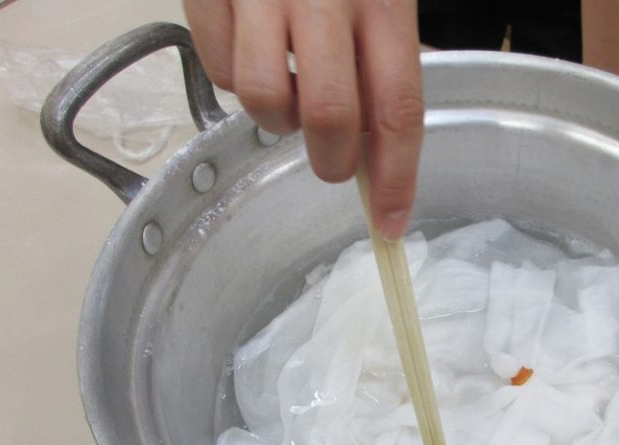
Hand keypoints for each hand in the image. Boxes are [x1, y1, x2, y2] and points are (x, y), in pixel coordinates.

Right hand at [182, 0, 423, 238]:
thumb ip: (383, 65)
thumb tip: (375, 153)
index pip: (397, 108)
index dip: (396, 176)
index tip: (389, 224)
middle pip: (329, 116)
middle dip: (331, 161)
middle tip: (333, 162)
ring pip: (264, 101)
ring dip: (279, 118)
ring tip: (289, 85)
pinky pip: (221, 71)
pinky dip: (239, 77)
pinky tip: (254, 46)